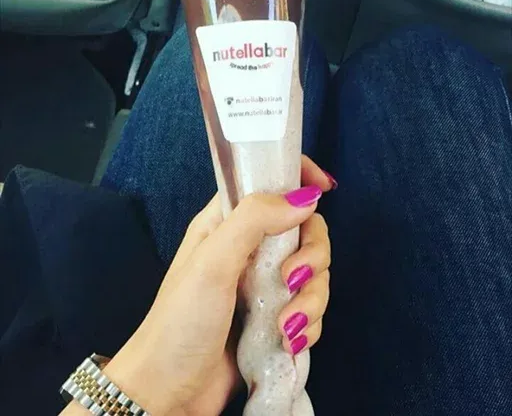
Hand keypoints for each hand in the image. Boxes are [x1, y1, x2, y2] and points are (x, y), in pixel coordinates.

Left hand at [75, 157, 333, 415]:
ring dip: (311, 299)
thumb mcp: (212, 263)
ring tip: (286, 326)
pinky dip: (309, 324)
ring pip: (314, 272)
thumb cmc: (181, 321)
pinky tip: (288, 342)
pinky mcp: (276, 314)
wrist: (171, 390)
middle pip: (305, 230)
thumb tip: (305, 198)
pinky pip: (311, 307)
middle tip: (293, 280)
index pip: (267, 182)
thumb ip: (254, 221)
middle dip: (313, 255)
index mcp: (227, 223)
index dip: (298, 177)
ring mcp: (265, 283)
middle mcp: (250, 247)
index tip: (324, 188)